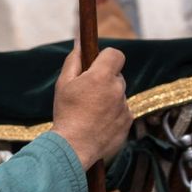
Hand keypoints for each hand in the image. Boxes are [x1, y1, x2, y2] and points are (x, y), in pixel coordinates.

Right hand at [52, 46, 132, 169]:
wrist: (73, 147)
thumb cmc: (66, 114)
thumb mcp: (63, 84)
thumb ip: (74, 61)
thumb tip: (79, 43)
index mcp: (101, 76)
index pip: (116, 54)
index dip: (107, 57)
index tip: (98, 64)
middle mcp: (117, 89)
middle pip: (116, 76)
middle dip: (105, 80)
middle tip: (88, 93)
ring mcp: (124, 107)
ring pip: (119, 95)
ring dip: (108, 98)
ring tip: (90, 113)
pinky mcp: (128, 122)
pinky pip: (122, 111)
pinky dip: (113, 115)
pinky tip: (98, 124)